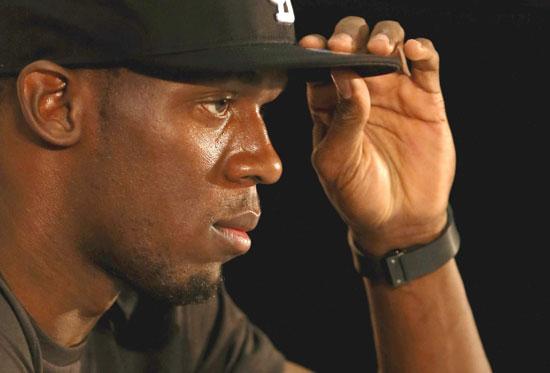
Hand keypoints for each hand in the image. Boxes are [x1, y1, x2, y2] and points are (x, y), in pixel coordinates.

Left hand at [300, 17, 455, 255]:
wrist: (398, 220)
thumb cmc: (358, 194)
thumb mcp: (337, 163)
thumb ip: (341, 121)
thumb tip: (345, 75)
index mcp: (329, 104)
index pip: (319, 65)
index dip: (314, 51)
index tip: (311, 46)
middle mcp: (360, 91)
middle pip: (354, 44)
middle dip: (347, 37)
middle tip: (343, 48)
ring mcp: (394, 92)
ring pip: (390, 44)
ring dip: (383, 37)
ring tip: (378, 51)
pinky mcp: (425, 98)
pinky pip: (426, 65)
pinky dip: (422, 50)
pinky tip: (414, 50)